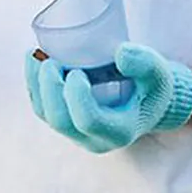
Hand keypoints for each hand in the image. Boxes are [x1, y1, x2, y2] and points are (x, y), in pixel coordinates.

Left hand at [25, 43, 191, 153]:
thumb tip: (120, 54)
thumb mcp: (158, 73)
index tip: (76, 72)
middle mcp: (94, 138)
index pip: (88, 120)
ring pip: (46, 114)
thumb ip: (145, 63)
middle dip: (49, 89)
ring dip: (36, 85)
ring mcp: (77, 133)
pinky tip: (33, 60)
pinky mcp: (66, 121)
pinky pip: (42, 107)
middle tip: (50, 62)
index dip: (76, 96)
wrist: (146, 101)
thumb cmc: (151, 86)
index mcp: (119, 130)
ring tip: (37, 56)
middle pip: (60, 120)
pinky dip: (33, 84)